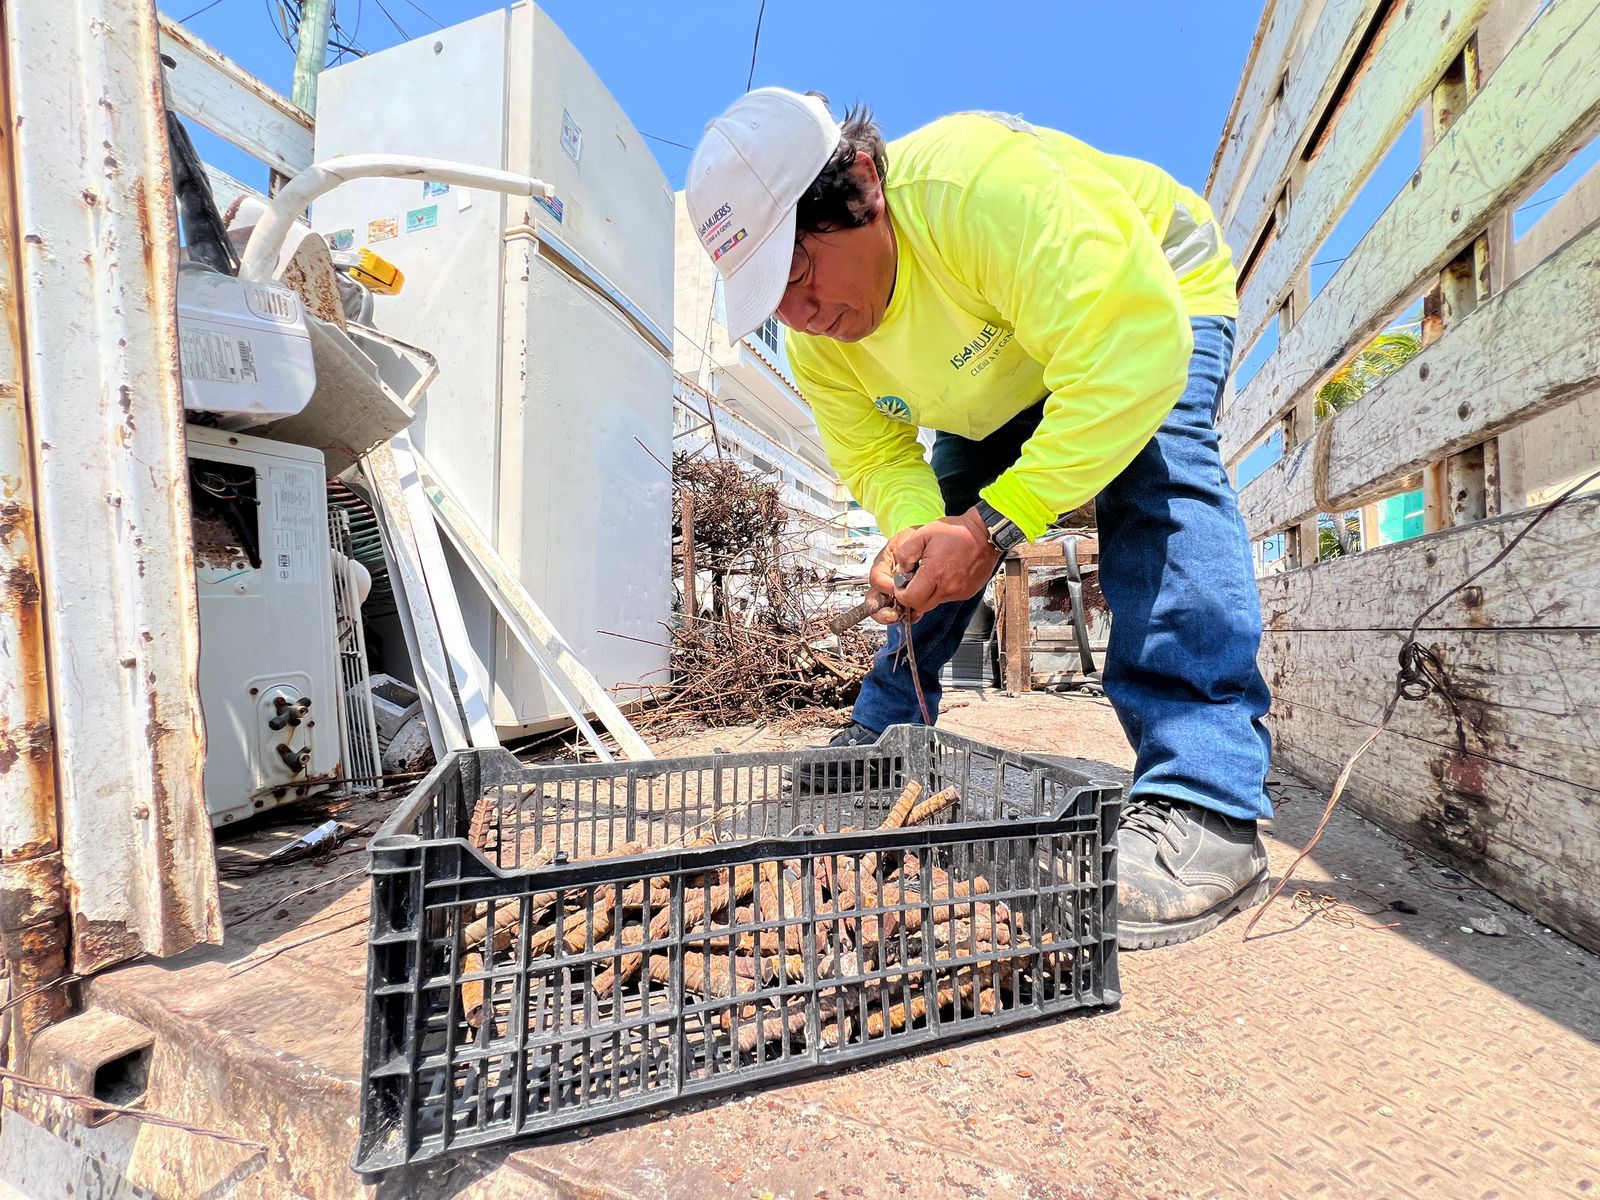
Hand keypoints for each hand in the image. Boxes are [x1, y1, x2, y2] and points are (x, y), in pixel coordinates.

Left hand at [871, 509, 999, 621]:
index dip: (901, 593)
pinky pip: (948, 598)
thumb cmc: (956, 532)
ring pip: (935, 602)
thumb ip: (905, 553)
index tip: (902, 583)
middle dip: (913, 597)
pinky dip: (942, 590)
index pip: (910, 599)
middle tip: (913, 581)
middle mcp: (948, 588)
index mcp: (935, 574)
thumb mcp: (923, 534)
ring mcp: (959, 592)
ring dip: (928, 593)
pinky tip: (944, 574)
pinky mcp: (967, 592)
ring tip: (931, 574)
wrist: (984, 533)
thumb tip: (901, 569)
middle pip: (921, 606)